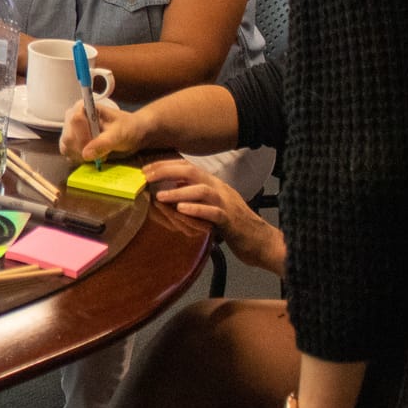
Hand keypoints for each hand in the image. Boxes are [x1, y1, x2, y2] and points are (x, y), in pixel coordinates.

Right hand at [60, 98, 148, 162]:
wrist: (131, 132)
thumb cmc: (126, 128)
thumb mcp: (119, 134)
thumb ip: (103, 143)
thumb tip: (85, 154)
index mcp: (84, 107)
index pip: (75, 121)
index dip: (83, 136)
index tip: (95, 147)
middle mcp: (72, 116)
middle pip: (69, 136)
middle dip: (83, 149)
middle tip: (100, 154)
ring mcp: (70, 129)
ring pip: (66, 146)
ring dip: (82, 155)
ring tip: (99, 154)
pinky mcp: (71, 141)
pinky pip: (68, 152)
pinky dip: (79, 158)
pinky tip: (92, 156)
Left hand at [144, 158, 285, 274]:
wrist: (262, 242)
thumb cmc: (235, 226)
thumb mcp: (213, 206)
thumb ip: (196, 197)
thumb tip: (173, 189)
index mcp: (214, 185)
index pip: (187, 167)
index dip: (165, 165)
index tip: (145, 168)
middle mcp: (220, 190)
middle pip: (193, 172)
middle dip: (167, 171)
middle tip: (146, 176)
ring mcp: (227, 204)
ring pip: (202, 190)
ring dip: (179, 192)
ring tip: (160, 196)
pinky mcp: (231, 221)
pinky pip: (214, 212)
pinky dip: (197, 210)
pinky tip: (181, 210)